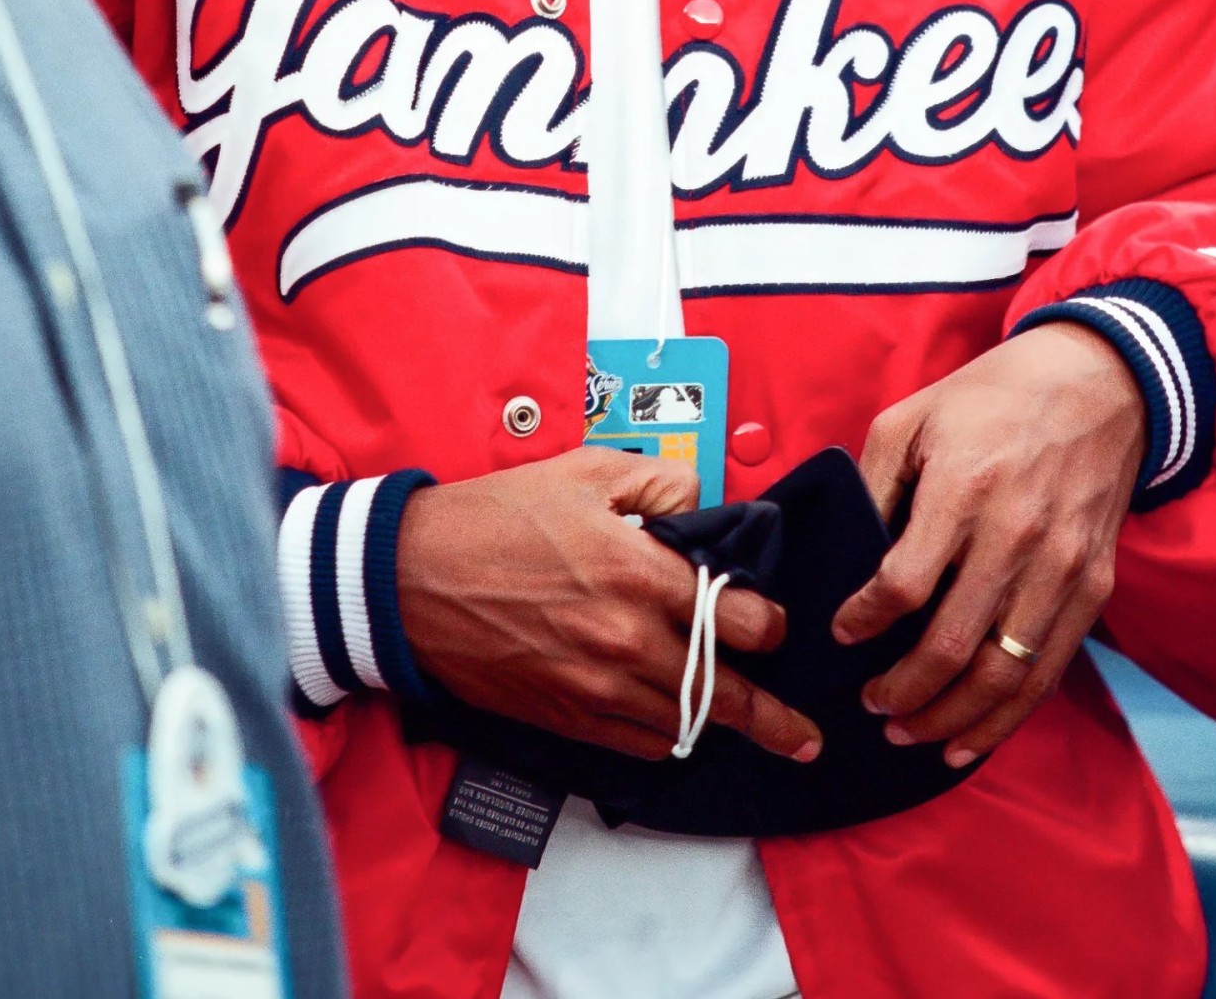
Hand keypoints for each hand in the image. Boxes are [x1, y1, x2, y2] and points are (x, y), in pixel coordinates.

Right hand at [397, 445, 821, 765]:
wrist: (412, 576)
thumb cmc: (497, 517)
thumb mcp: (587, 471)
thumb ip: (660, 483)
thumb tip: (703, 508)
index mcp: (635, 573)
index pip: (733, 619)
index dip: (766, 626)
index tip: (771, 626)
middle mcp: (622, 639)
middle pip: (719, 691)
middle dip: (771, 715)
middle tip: (803, 734)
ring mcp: (592, 687)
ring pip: (682, 724)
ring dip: (723, 730)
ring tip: (760, 737)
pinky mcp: (563, 715)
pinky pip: (635, 744)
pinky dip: (665, 738)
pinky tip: (679, 727)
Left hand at [831, 323, 1145, 768]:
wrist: (1097, 384)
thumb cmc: (992, 398)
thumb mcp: (912, 416)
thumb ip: (873, 484)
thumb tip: (846, 556)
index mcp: (964, 487)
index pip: (903, 585)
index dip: (863, 622)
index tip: (843, 635)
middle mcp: (1017, 535)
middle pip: (951, 645)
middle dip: (902, 690)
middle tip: (870, 705)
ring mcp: (1062, 566)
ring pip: (1003, 674)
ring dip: (951, 718)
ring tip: (910, 733)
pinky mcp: (1094, 586)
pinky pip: (1048, 670)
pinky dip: (1007, 716)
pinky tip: (970, 737)